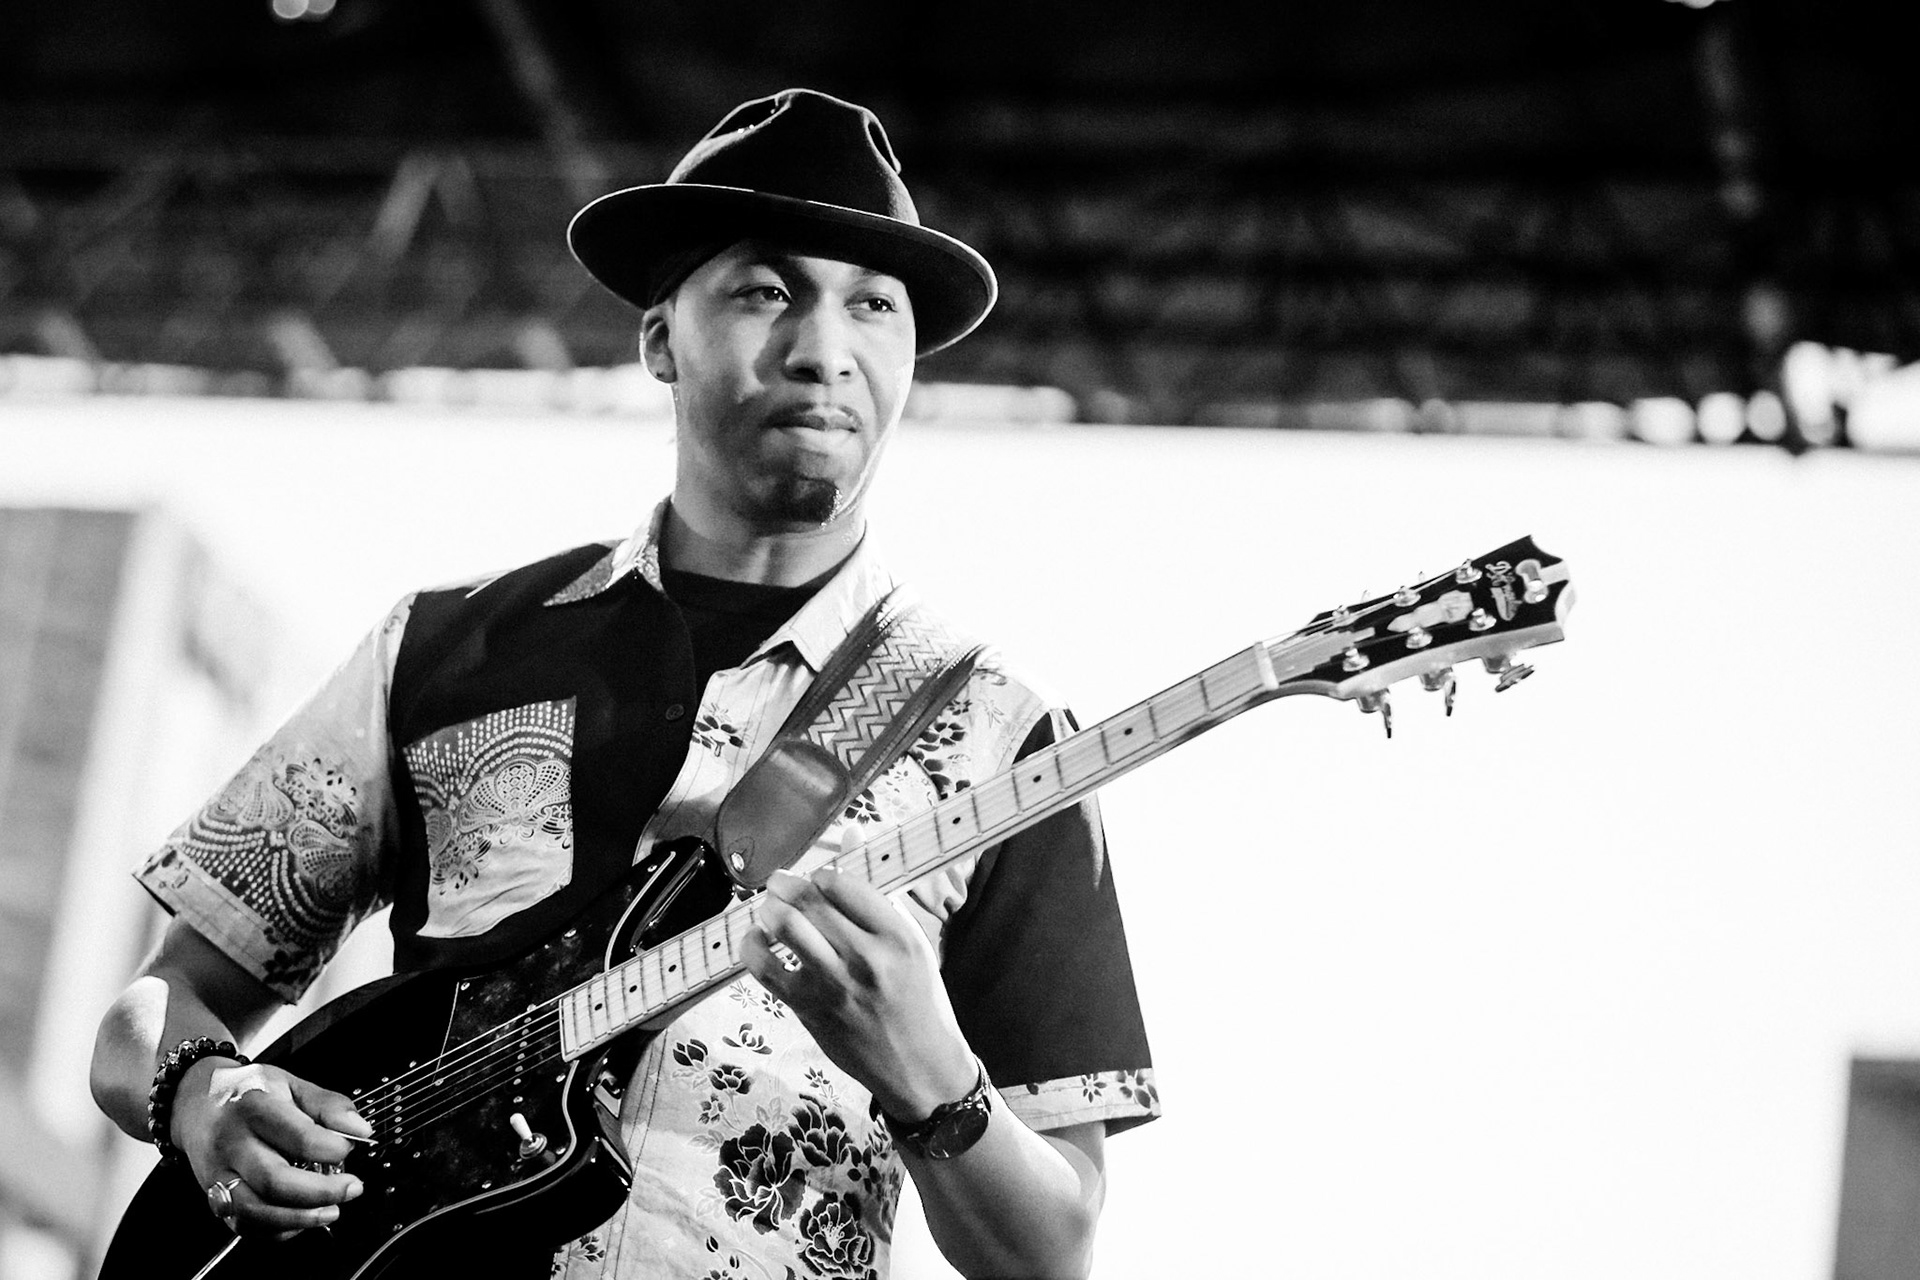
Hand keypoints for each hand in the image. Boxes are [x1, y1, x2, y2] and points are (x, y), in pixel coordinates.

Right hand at [172, 1058, 367, 1237]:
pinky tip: (301, 1220)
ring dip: (300, 1218)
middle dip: (321, 1192)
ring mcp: (218, 1175)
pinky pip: (243, 1225)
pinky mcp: (213, 1197)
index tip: (349, 1148)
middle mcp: (232, 1144)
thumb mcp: (291, 1084)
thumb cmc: (248, 1093)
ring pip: (255, 1211)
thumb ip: (329, 1105)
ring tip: (331, 1211)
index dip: (332, 1148)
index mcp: (254, 1108)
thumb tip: (360, 1129)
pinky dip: (276, 1231)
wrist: (195, 1102)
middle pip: (275, 1181)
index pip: (297, 1136)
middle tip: (351, 1188)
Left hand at [742, 866, 977, 1119]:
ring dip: (768, 909)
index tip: (818, 879)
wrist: (920, 1068)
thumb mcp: (913, 942)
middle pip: (809, 901)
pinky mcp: (809, 1010)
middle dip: (785, 884)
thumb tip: (852, 836)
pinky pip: (765, 968)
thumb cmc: (920, 1001)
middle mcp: (866, 958)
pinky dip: (753, 945)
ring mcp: (834, 986)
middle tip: (779, 883)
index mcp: (898, 936)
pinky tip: (757, 939)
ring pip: (785, 927)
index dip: (822, 875)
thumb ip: (878, 895)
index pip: (844, 883)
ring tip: (769, 908)